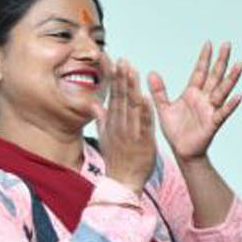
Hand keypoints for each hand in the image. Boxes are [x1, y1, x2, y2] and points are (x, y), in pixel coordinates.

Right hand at [93, 58, 156, 193]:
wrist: (123, 181)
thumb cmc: (117, 159)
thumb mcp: (106, 137)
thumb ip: (101, 119)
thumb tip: (94, 103)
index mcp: (112, 122)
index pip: (113, 96)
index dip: (114, 79)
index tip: (114, 62)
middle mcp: (120, 125)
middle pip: (121, 97)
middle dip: (121, 78)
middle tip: (122, 60)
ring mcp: (131, 133)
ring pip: (132, 107)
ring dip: (132, 88)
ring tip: (132, 71)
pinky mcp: (143, 142)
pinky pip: (145, 124)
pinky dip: (145, 111)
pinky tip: (147, 97)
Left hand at [148, 41, 241, 162]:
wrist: (181, 151)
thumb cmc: (175, 130)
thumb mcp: (163, 108)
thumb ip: (159, 91)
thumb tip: (151, 72)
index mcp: (192, 93)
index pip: (200, 71)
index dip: (204, 58)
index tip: (209, 43)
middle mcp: (204, 99)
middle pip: (214, 76)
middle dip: (221, 60)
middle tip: (227, 44)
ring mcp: (210, 110)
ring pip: (222, 91)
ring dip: (231, 78)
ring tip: (239, 65)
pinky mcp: (213, 123)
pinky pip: (223, 112)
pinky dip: (231, 105)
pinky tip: (238, 96)